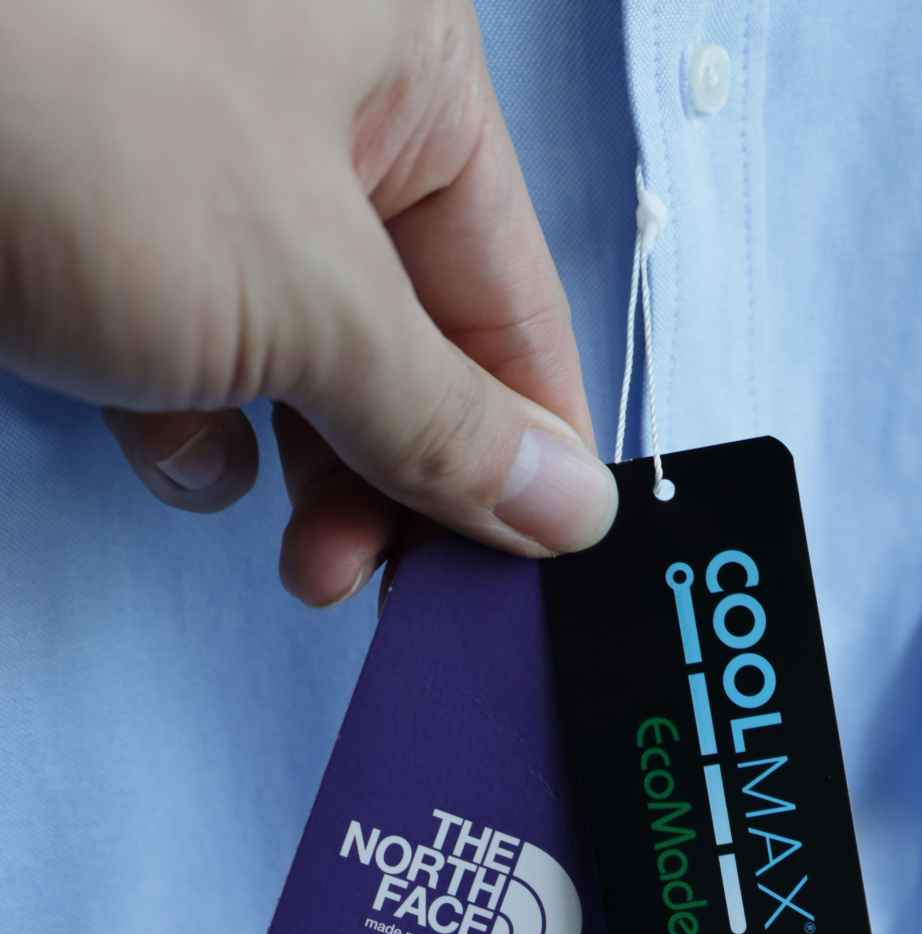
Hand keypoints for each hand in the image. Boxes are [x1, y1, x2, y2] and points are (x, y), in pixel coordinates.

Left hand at [0, 0, 616, 603]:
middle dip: (397, 480)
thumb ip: (445, 420)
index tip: (525, 564)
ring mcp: (198, 168)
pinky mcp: (102, 227)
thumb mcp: (303, 295)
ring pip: (303, 365)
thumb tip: (570, 507)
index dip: (528, 446)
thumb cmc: (57, 103)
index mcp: (403, 70)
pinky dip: (184, 418)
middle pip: (410, 344)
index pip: (514, 298)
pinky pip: (193, 355)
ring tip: (290, 544)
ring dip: (300, 469)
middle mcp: (313, 108)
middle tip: (376, 580)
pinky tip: (158, 433)